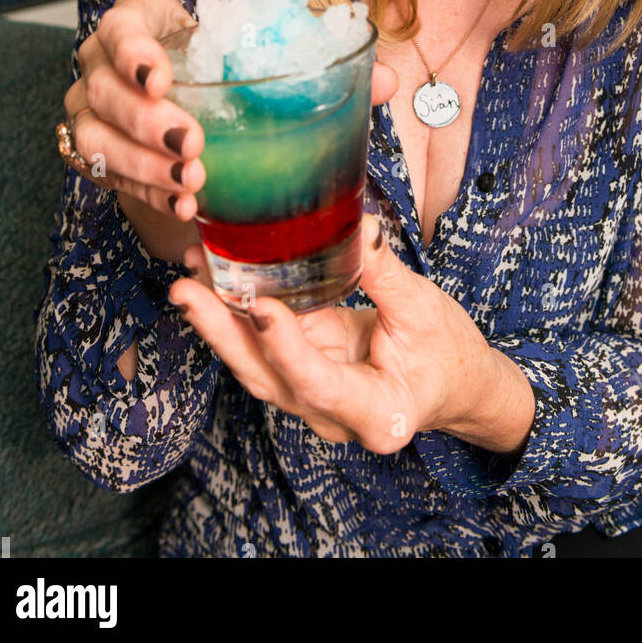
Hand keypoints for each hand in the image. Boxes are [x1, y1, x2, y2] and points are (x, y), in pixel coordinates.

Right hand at [64, 0, 398, 262]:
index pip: (121, 24)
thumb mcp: (263, 57)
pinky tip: (183, 206)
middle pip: (104, 88)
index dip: (134, 49)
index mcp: (142, 23)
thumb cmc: (229, 71)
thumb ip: (318, 63)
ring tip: (192, 184)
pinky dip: (145, 193)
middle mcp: (105, 64)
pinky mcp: (98, 155)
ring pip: (96, 139)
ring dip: (144, 165)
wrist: (191, 105)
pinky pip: (107, 178)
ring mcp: (93, 111)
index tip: (164, 77)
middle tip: (194, 145)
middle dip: (147, 122)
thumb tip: (385, 79)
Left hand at [168, 214, 500, 452]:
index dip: (286, 347)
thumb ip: (386, 274)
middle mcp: (332, 417)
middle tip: (186, 290)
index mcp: (376, 412)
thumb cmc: (447, 354)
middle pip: (268, 378)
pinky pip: (261, 347)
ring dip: (218, 323)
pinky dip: (235, 315)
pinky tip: (212, 280)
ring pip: (255, 365)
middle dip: (223, 333)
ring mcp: (311, 400)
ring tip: (188, 276)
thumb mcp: (425, 311)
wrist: (455, 385)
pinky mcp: (301, 374)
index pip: (319, 383)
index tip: (261, 307)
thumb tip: (357, 225)